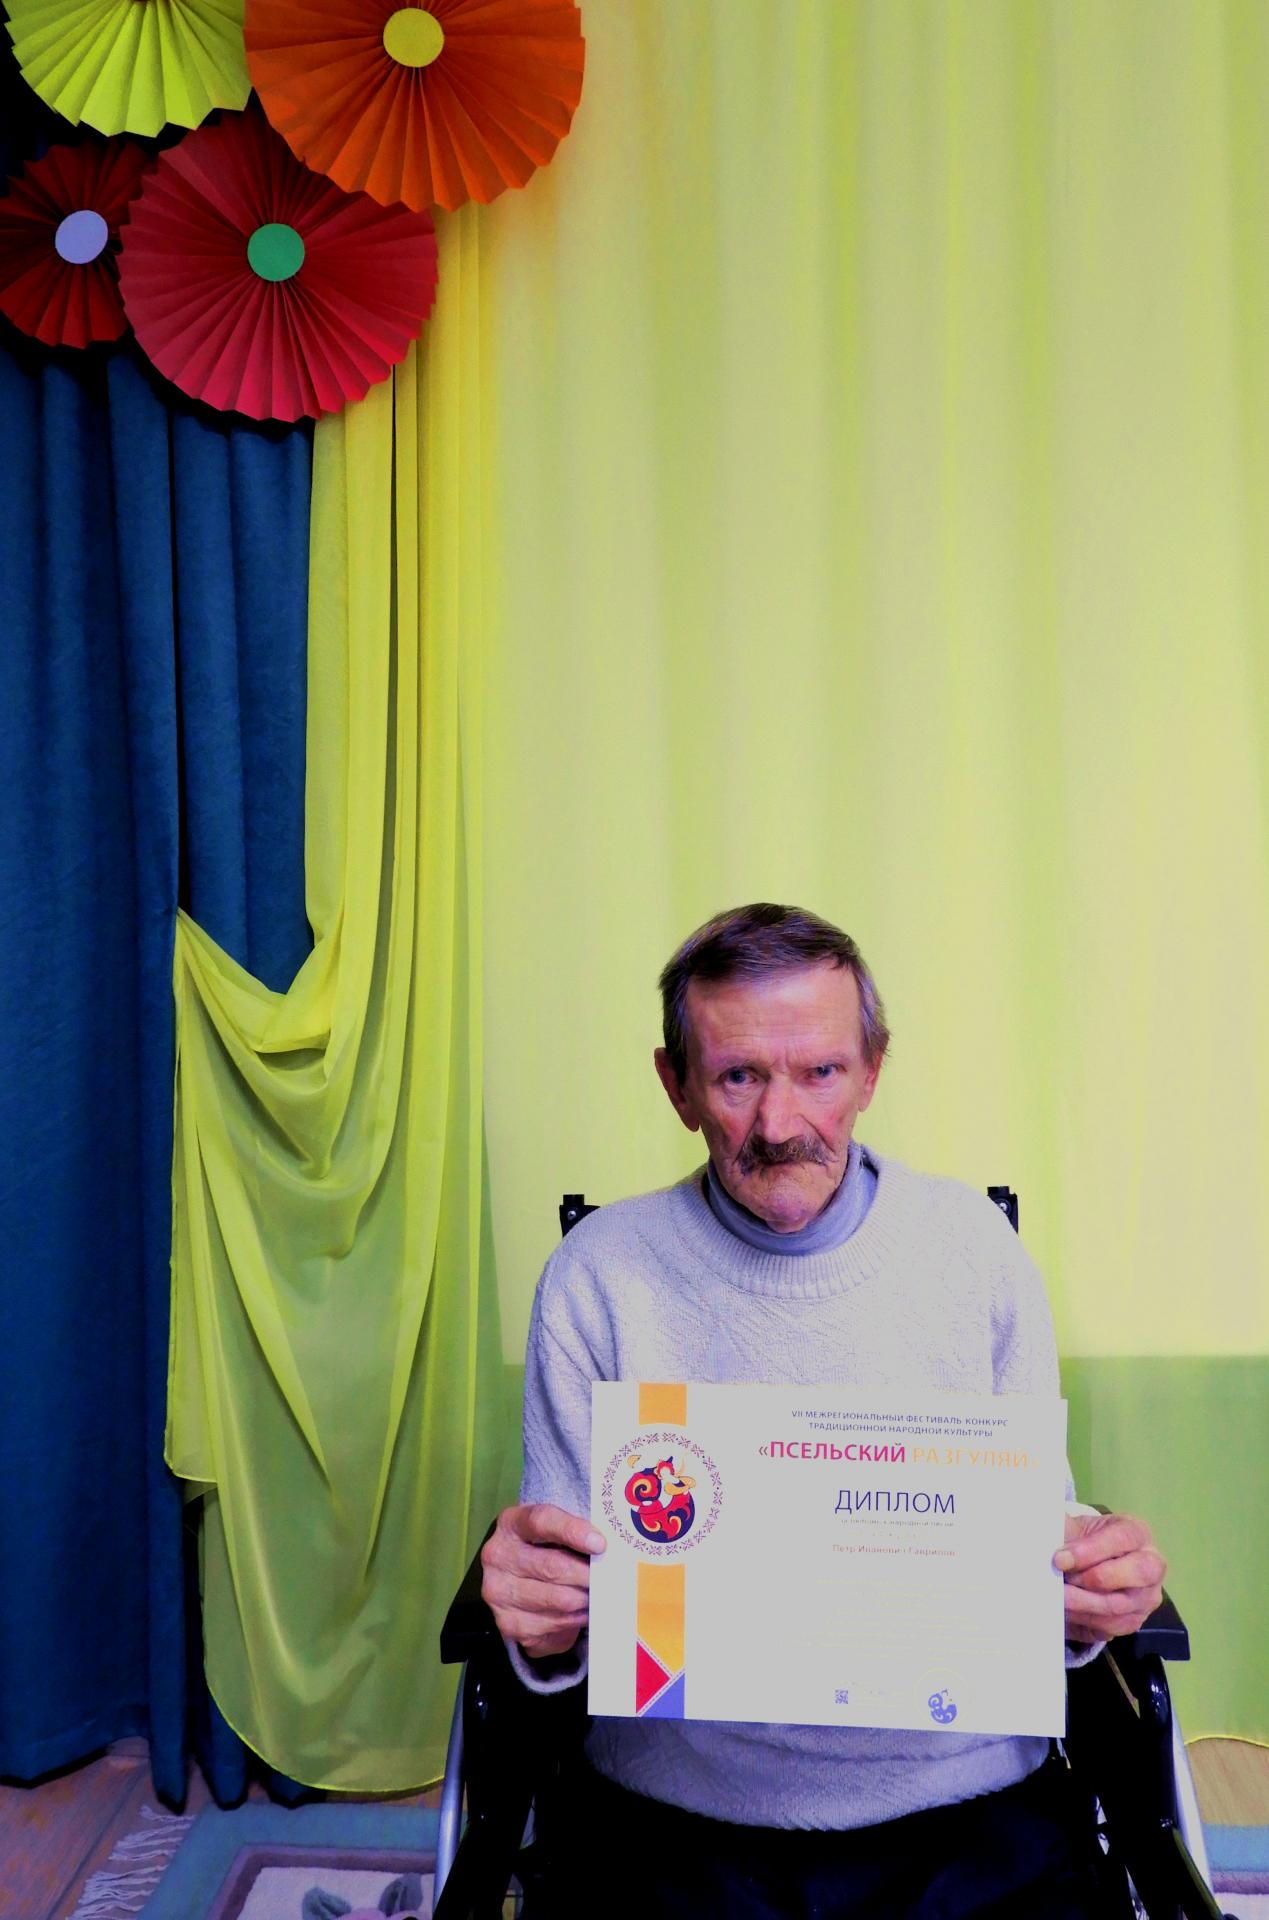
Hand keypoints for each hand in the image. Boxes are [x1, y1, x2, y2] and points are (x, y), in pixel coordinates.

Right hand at [480, 1503, 605, 1658]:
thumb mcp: (553, 1532)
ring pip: (559, 1599)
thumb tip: (606, 1551)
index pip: (542, 1521)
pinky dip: (577, 1618)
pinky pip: (556, 1623)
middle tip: (612, 1578)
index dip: (572, 1531)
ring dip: (587, 1599)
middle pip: (553, 1566)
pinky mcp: (509, 1624)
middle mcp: (498, 1557)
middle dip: (588, 1574)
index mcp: (511, 1523)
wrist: (518, 1583)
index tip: (600, 1544)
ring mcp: (499, 1593)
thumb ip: (574, 1534)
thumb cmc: (545, 1550)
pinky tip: (584, 1611)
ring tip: (602, 1595)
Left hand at [1054, 1512, 1165, 1644]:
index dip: (1091, 1550)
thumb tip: (1041, 1534)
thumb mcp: (1074, 1527)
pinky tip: (1065, 1610)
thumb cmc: (1083, 1541)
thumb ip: (1061, 1528)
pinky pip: (1110, 1626)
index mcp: (1137, 1533)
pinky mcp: (1133, 1621)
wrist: (1086, 1565)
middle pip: (1139, 1573)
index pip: (1123, 1538)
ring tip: (1058, 1597)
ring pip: (1120, 1605)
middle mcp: (1151, 1565)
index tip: (1059, 1559)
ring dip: (1083, 1603)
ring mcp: (1146, 1597)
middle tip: (1064, 1579)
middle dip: (1096, 1578)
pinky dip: (1083, 1619)